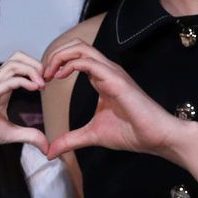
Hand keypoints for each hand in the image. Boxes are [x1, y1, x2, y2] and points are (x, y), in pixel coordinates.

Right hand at [0, 51, 48, 155]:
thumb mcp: (8, 134)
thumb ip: (28, 136)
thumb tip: (46, 146)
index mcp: (1, 88)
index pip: (20, 65)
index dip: (37, 70)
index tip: (47, 85)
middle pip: (17, 57)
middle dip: (36, 64)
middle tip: (46, 80)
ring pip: (12, 64)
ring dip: (31, 70)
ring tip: (41, 84)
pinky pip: (5, 82)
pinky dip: (22, 81)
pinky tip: (34, 88)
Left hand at [42, 38, 181, 160]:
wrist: (156, 138)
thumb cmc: (132, 133)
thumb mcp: (92, 135)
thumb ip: (70, 140)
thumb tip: (50, 152)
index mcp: (102, 78)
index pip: (76, 57)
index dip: (56, 64)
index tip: (42, 81)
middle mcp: (107, 70)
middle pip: (76, 46)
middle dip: (54, 55)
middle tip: (41, 75)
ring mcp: (112, 72)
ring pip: (81, 48)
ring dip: (59, 57)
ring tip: (48, 74)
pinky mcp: (116, 79)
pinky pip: (89, 62)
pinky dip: (70, 65)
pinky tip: (60, 77)